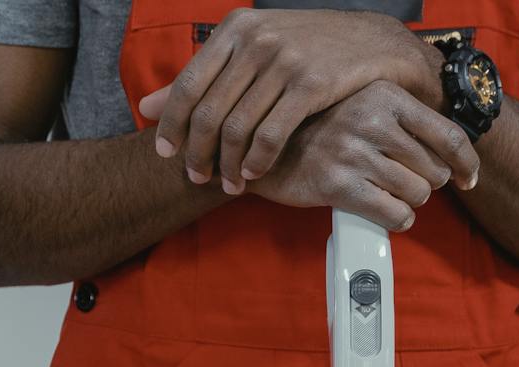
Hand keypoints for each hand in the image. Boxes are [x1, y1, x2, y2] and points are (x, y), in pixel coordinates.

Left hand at [138, 7, 446, 192]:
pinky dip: (257, 160)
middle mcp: (256, 40)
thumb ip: (203, 76)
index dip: (171, 124)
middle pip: (209, 111)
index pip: (188, 84)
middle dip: (198, 152)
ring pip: (238, 127)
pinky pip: (271, 134)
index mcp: (235, 29)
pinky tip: (254, 174)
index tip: (166, 153)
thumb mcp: (253, 49)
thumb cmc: (308, 49)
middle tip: (197, 177)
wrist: (373, 42)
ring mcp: (284, 61)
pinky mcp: (312, 84)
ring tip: (227, 184)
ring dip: (228, 164)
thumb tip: (146, 104)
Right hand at [243, 81, 478, 232]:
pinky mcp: (339, 185)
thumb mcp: (362, 108)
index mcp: (384, 95)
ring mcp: (354, 152)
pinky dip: (397, 220)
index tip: (468, 179)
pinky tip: (383, 213)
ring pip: (417, 194)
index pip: (447, 134)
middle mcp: (371, 119)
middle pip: (433, 170)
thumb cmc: (321, 132)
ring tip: (386, 194)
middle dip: (424, 184)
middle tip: (402, 183)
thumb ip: (403, 123)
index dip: (466, 163)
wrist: (265, 148)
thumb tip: (451, 157)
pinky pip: (395, 215)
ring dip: (408, 202)